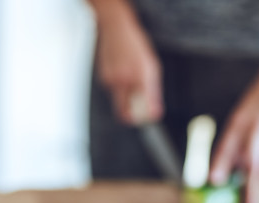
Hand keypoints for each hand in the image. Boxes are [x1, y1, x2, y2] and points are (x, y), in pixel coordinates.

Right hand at [94, 5, 162, 123]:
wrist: (116, 28)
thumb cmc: (136, 47)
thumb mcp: (152, 68)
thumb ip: (153, 93)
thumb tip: (156, 113)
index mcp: (139, 77)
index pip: (141, 108)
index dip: (144, 118)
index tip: (149, 118)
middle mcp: (124, 80)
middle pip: (125, 113)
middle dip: (133, 116)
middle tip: (141, 113)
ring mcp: (111, 80)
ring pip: (119, 102)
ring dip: (127, 98)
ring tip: (132, 80)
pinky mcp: (103, 79)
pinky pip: (114, 92)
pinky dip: (120, 88)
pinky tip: (123, 73)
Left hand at [209, 74, 258, 202]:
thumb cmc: (256, 106)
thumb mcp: (239, 119)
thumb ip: (232, 145)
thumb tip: (222, 175)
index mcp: (240, 121)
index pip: (228, 145)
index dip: (221, 164)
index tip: (214, 181)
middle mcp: (258, 129)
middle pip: (254, 164)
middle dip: (251, 187)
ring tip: (255, 179)